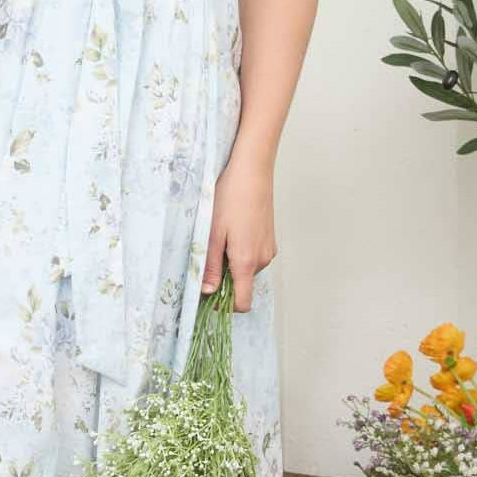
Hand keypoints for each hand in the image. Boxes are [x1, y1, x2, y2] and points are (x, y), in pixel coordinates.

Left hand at [201, 149, 276, 311]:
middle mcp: (262, 259)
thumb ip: (211, 266)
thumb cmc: (230, 197)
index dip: (224, 306)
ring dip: (231, 263)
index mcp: (246, 261)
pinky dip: (240, 252)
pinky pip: (253, 256)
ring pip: (247, 270)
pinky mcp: (269, 239)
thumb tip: (208, 292)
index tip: (208, 295)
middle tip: (207, 256)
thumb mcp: (212, 233)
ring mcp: (268, 249)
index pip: (242, 303)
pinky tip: (231, 230)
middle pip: (242, 285)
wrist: (252, 170)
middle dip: (224, 279)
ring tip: (219, 237)